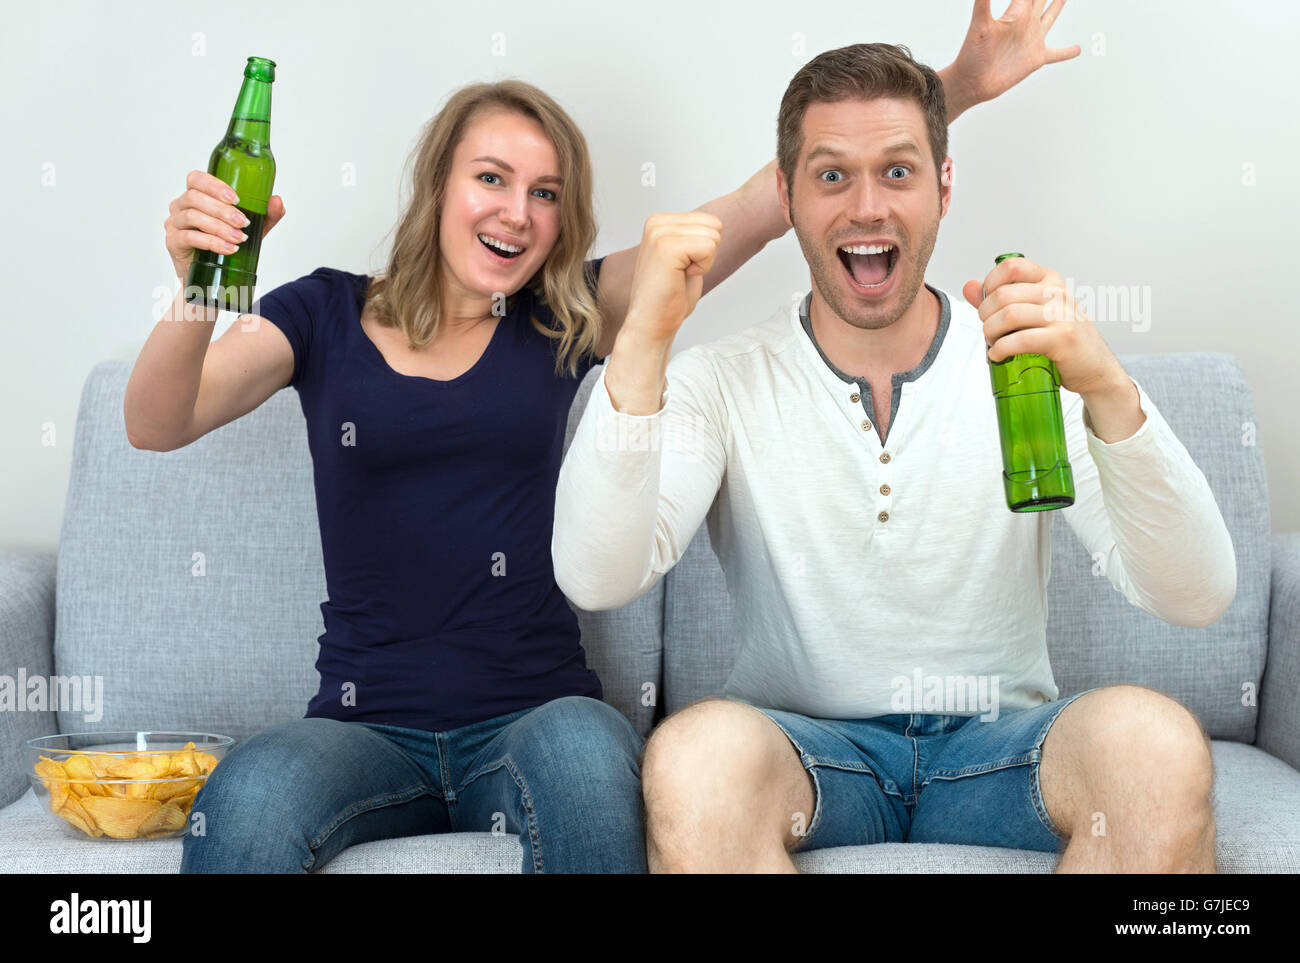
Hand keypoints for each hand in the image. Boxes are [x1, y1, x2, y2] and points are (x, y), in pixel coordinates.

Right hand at [165, 170, 285, 279]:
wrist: (213, 276)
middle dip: (222, 210)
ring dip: (219, 227)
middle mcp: (180, 206)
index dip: (213, 185)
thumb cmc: (228, 244)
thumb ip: (266, 215)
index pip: (196, 179)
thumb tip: (277, 200)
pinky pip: (188, 237)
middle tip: (244, 223)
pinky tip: (228, 249)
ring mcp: (174, 223)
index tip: (236, 198)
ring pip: (192, 217)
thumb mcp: (252, 229)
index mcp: (196, 196)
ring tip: (239, 238)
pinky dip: (211, 242)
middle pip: (194, 197)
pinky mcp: (172, 242)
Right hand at [622, 212, 721, 342]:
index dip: (706, 249)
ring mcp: (659, 233)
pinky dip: (702, 268)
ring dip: (704, 262)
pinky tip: (680, 277)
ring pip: (713, 236)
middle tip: (682, 273)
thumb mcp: (686, 258)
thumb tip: (717, 225)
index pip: (711, 221)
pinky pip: (708, 248)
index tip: (683, 267)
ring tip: (680, 276)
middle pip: (714, 225)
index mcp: (660, 222)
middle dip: (707, 254)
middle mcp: (656, 223)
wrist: (651, 323)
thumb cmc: (669, 297)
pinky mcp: (666, 247)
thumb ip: (696, 237)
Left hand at [948, 0, 1080, 107]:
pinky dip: (1067, 52)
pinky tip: (1077, 49)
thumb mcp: (980, 24)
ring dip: (1057, 6)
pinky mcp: (1036, 59)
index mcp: (1016, 12)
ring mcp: (1032, 40)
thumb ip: (983, 0)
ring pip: (1050, 18)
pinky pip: (1056, 54)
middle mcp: (1025, 23)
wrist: (971, 83)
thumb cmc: (971, 54)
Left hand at [962, 258, 1124, 399]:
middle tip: (988, 330)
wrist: (1094, 367)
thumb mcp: (1032, 311)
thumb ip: (999, 298)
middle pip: (1003, 294)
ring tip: (993, 343)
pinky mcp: (1063, 339)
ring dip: (991, 333)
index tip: (986, 303)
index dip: (990, 284)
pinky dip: (1001, 349)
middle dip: (985, 315)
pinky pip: (1021, 340)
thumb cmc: (1062, 339)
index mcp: (1049, 280)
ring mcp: (1062, 315)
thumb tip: (969, 286)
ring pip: (1009, 315)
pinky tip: (998, 355)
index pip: (1012, 266)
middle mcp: (1057, 293)